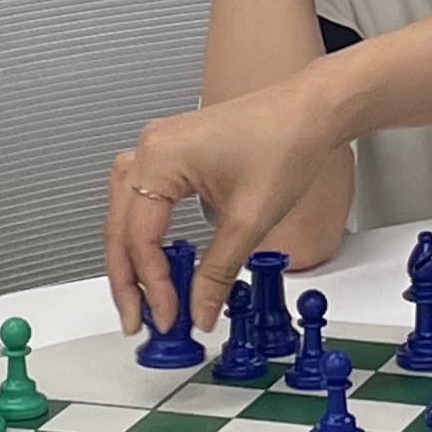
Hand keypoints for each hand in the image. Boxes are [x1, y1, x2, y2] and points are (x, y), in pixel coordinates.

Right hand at [105, 78, 350, 335]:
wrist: (311, 111)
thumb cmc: (286, 141)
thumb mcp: (250, 220)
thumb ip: (217, 273)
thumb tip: (198, 309)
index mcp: (160, 158)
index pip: (140, 239)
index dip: (152, 286)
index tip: (168, 316)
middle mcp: (150, 148)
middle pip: (120, 229)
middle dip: (130, 281)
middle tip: (141, 320)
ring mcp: (158, 148)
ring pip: (125, 216)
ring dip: (133, 260)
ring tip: (145, 298)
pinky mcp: (172, 154)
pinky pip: (143, 201)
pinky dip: (146, 235)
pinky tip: (159, 260)